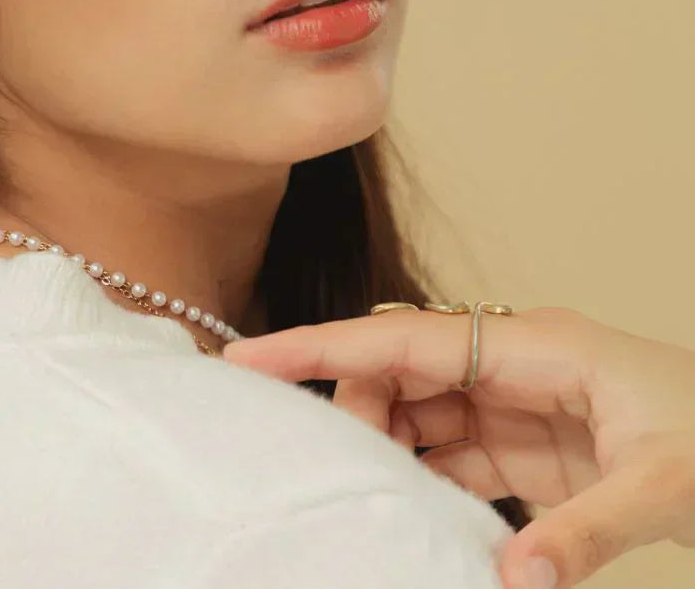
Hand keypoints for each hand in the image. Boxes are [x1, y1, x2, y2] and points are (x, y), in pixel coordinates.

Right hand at [223, 306, 694, 588]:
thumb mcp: (665, 484)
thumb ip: (585, 532)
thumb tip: (511, 578)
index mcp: (536, 346)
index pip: (400, 337)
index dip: (318, 345)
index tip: (249, 356)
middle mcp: (512, 364)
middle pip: (396, 371)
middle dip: (354, 410)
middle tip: (334, 466)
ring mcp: (515, 403)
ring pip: (415, 412)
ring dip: (384, 447)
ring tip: (367, 491)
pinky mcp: (524, 445)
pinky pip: (447, 453)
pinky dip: (419, 478)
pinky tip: (408, 508)